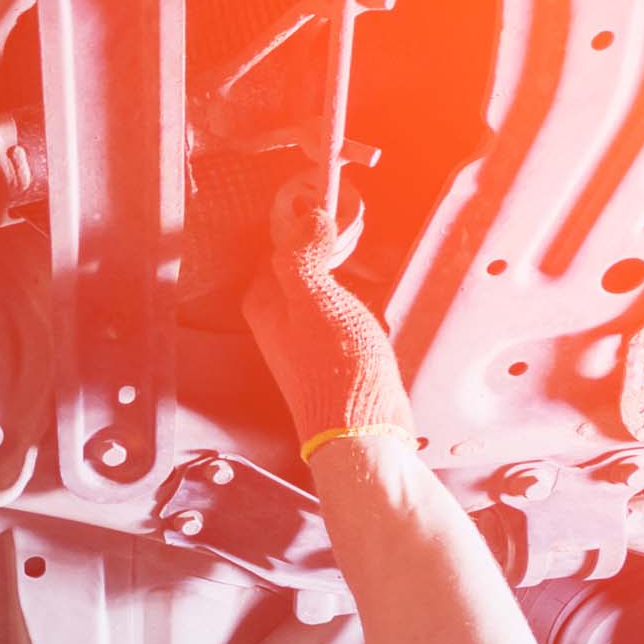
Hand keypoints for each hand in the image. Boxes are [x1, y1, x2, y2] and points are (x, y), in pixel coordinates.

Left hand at [242, 180, 414, 459]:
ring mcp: (305, 342)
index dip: (305, 227)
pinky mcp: (332, 358)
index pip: (278, 247)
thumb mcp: (318, 301)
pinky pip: (344, 315)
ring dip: (351, 276)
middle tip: (356, 237)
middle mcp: (278, 322)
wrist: (361, 432)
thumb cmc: (336, 370)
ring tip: (374, 269)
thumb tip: (307, 218)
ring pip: (327, 290)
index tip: (333, 211)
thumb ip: (305, 257)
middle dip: (331, 251)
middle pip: (304, 267)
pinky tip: (378, 306)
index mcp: (265, 304)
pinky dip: (361, 303)